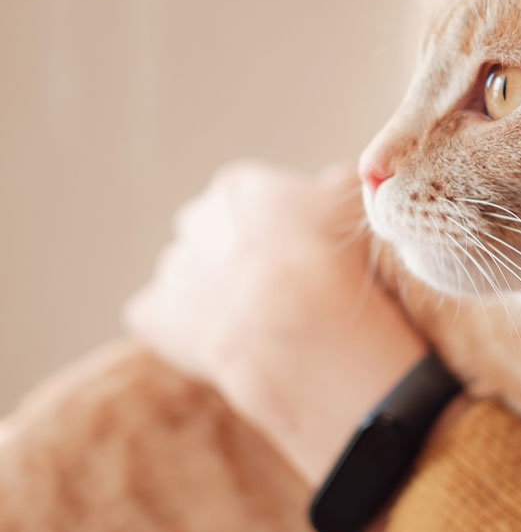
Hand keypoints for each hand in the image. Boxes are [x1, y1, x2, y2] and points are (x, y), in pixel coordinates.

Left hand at [124, 161, 427, 485]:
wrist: (301, 324)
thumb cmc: (335, 257)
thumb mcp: (358, 200)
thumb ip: (342, 185)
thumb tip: (338, 185)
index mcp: (240, 186)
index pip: (258, 202)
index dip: (285, 232)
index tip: (308, 257)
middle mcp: (196, 219)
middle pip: (219, 237)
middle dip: (246, 261)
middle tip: (289, 292)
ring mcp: (171, 269)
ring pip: (194, 281)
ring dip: (220, 299)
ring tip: (266, 326)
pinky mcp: (152, 317)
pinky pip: (167, 324)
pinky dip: (189, 336)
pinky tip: (230, 347)